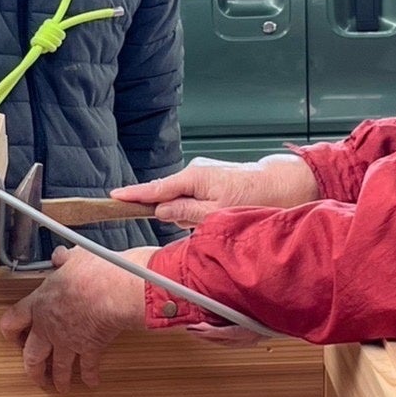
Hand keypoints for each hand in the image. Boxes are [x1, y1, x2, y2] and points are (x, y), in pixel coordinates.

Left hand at [0, 245, 152, 391]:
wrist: (114, 291)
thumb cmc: (92, 272)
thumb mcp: (73, 258)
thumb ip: (63, 260)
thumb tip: (60, 257)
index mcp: (39, 304)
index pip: (12, 322)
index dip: (10, 332)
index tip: (13, 337)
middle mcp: (49, 328)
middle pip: (31, 356)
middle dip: (33, 369)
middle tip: (35, 374)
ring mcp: (69, 342)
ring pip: (58, 368)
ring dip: (58, 380)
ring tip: (59, 387)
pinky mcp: (90, 349)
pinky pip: (88, 367)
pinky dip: (90, 376)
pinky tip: (91, 382)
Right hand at [109, 154, 318, 228]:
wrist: (283, 184)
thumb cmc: (254, 198)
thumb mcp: (217, 212)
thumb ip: (185, 212)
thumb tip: (160, 211)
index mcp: (193, 177)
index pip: (155, 189)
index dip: (133, 195)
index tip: (112, 197)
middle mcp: (194, 172)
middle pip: (167, 198)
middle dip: (173, 214)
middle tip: (196, 224)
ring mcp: (202, 175)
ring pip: (182, 202)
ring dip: (190, 215)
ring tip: (215, 218)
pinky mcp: (210, 181)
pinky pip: (194, 199)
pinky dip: (199, 211)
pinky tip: (216, 215)